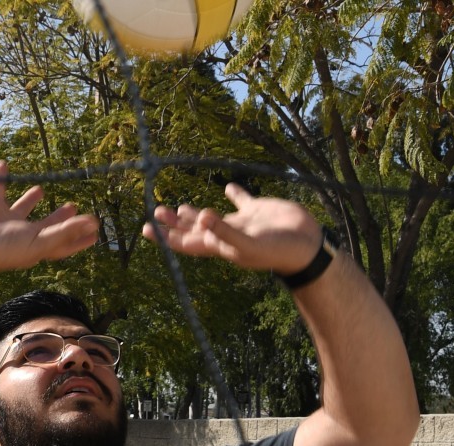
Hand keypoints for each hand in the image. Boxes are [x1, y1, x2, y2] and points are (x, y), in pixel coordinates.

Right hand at [0, 160, 99, 273]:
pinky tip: (4, 164)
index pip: (62, 241)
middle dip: (59, 217)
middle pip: (45, 224)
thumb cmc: (3, 249)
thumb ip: (65, 231)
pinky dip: (0, 175)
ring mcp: (4, 218)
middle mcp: (21, 232)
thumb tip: (92, 223)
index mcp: (35, 244)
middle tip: (72, 206)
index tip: (94, 232)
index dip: (78, 237)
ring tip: (42, 189)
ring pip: (21, 207)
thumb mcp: (40, 241)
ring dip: (31, 199)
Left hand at [143, 184, 321, 273]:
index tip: (147, 228)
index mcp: (219, 245)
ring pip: (212, 217)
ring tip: (179, 206)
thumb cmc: (277, 250)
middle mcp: (226, 234)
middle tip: (156, 211)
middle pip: (193, 229)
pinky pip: (241, 200)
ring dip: (195, 212)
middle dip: (174, 223)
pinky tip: (227, 188)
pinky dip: (233, 194)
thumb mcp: (247, 243)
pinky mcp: (257, 210)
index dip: (165, 236)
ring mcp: (241, 222)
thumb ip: (224, 231)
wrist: (307, 246)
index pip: (185, 241)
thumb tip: (201, 216)